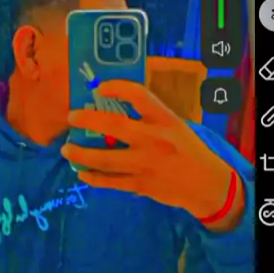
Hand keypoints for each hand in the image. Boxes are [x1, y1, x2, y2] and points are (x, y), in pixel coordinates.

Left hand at [61, 80, 242, 226]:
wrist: (206, 184)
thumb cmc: (189, 151)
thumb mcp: (176, 127)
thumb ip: (149, 120)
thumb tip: (112, 112)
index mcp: (165, 120)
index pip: (139, 95)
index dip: (116, 87)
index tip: (99, 88)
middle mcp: (154, 139)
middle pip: (114, 125)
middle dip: (87, 120)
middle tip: (72, 118)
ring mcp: (145, 163)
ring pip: (105, 158)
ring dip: (81, 154)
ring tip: (66, 150)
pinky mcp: (141, 184)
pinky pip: (110, 181)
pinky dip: (93, 177)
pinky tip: (82, 173)